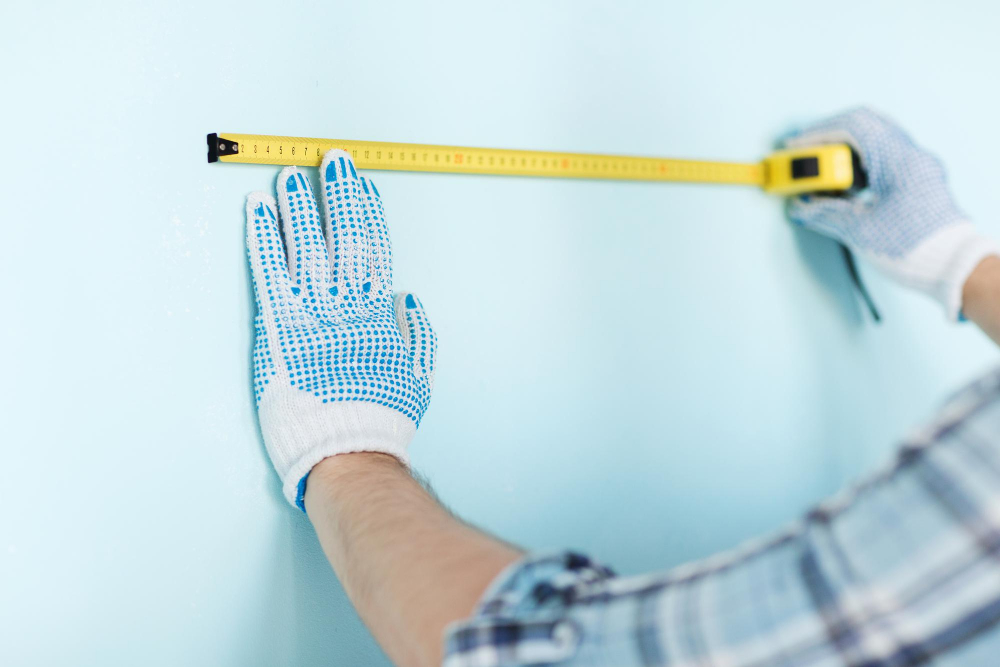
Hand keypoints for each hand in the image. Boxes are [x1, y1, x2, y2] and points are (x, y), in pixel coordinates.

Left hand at [245, 150, 436, 509]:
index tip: (361, 184)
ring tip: (291, 175)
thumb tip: (406, 298)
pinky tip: (258, 210)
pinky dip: (264, 237)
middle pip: (344, 236)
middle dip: (338, 195)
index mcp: (378, 314)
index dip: (367, 214)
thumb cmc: (380, 420)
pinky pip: (269, 271)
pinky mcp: (278, 327)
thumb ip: (417, 334)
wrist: (346, 452)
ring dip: (299, 206)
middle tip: (331, 161)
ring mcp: (311, 313)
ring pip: (307, 246)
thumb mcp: (416, 377)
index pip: (374, 250)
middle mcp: (347, 304)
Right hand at [784, 107, 998, 319]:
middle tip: (804, 153)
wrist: (954, 268)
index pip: (852, 127)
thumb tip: (799, 207)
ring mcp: (917, 165)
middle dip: (829, 136)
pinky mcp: (917, 178)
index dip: (816, 134)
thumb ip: (825, 213)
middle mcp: (911, 155)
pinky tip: (843, 185)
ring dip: (844, 150)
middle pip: (864, 124)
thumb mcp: (860, 231)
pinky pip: (884, 156)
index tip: (793, 148)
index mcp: (899, 160)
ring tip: (821, 173)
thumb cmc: (916, 249)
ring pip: (874, 138)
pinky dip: (859, 163)